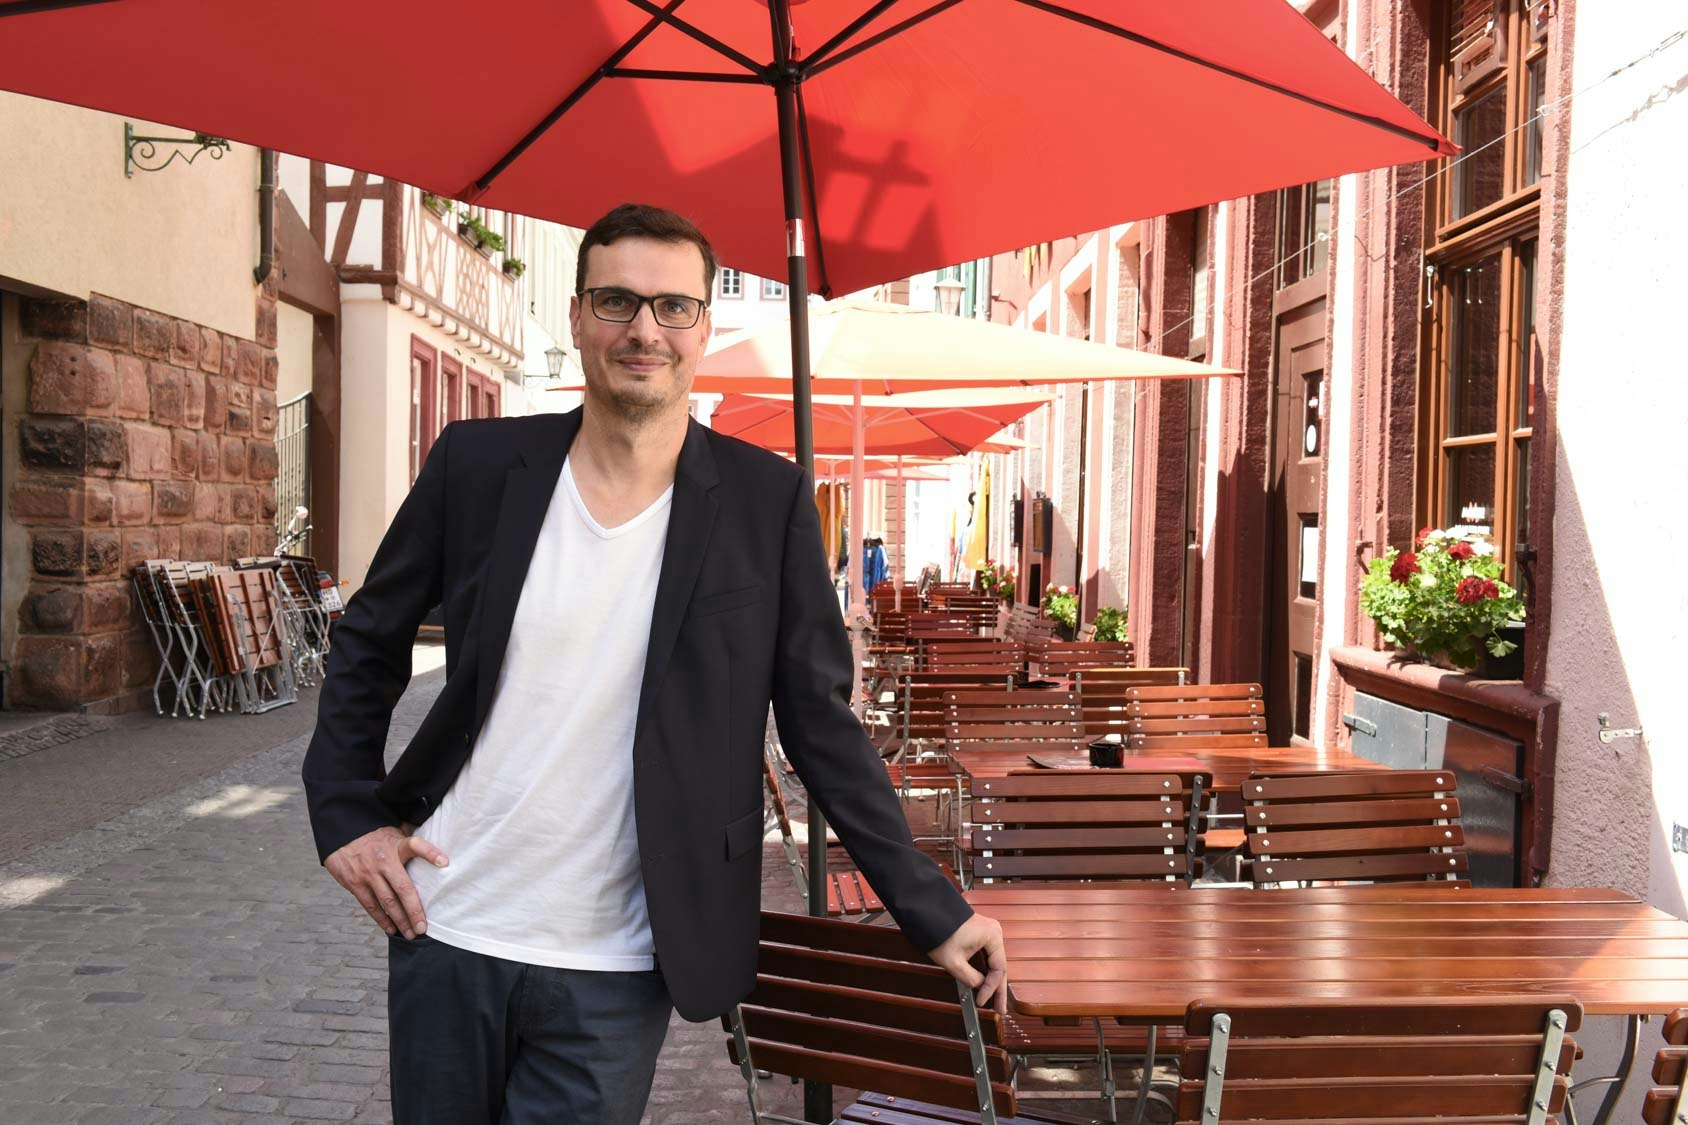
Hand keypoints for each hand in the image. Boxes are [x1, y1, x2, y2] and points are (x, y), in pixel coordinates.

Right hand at [323, 825, 448, 938]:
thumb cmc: (374, 834)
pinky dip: (381, 919)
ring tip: (410, 933)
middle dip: (414, 911)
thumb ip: (411, 839)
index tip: (444, 862)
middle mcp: (384, 861)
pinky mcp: (355, 883)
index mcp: (396, 845)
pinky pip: (370, 905)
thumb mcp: (395, 830)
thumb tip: (435, 848)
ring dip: (400, 920)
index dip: (430, 853)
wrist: (341, 833)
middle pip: (403, 888)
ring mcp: (368, 874)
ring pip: (387, 902)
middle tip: (423, 928)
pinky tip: (391, 928)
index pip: (416, 845)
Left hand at [927, 912, 1007, 1013]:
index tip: (982, 1001)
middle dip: (997, 989)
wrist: (926, 913)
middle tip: (999, 1008)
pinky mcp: (979, 933)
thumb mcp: (954, 962)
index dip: (991, 989)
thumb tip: (979, 987)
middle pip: (998, 966)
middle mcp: (994, 932)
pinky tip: (984, 984)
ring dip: (991, 980)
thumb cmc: (939, 932)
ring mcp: (987, 931)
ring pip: (992, 962)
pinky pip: (986, 955)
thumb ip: (970, 979)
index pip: (998, 969)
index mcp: (993, 936)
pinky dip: (984, 969)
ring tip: (993, 999)